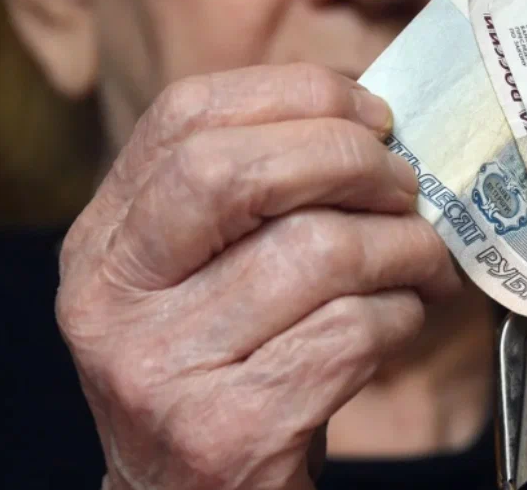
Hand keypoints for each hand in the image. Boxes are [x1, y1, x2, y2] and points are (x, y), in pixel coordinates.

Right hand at [56, 64, 460, 489]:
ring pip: (317, 251)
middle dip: (350, 159)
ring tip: (423, 261)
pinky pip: (351, 331)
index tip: (371, 112)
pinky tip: (402, 320)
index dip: (296, 94)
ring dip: (402, 247)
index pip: (186, 116)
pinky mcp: (225, 432)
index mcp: (103, 241)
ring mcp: (159, 371)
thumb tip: (366, 117)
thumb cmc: (226, 367)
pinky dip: (402, 315)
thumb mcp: (200, 275)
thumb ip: (253, 197)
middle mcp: (111, 301)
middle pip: (237, 172)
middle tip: (404, 183)